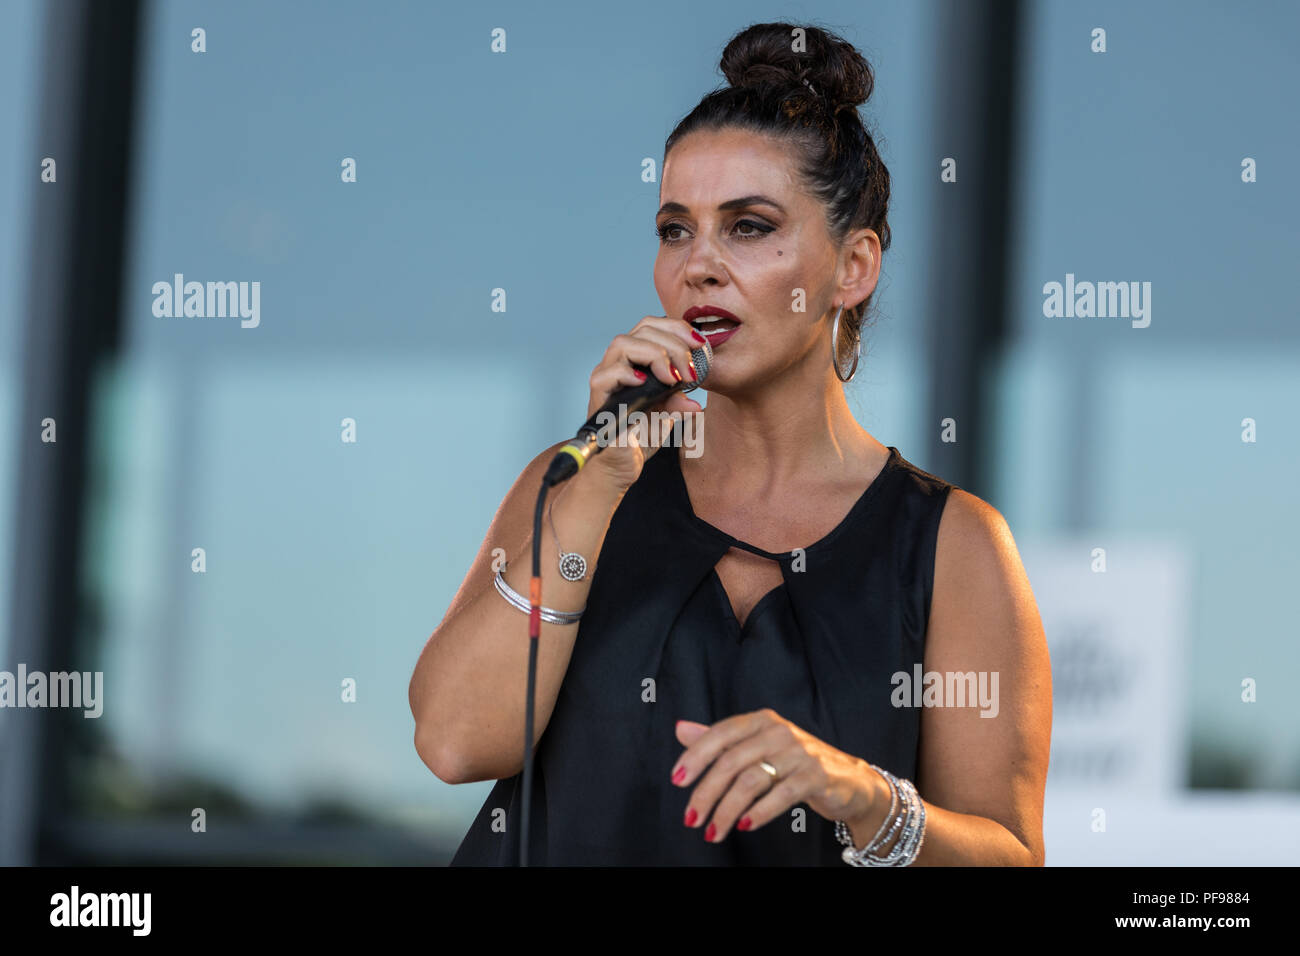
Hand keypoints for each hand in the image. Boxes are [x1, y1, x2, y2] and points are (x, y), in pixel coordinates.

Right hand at [583, 315, 706, 491]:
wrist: (622, 465)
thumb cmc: (641, 436)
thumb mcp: (668, 414)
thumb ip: (678, 401)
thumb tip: (695, 403)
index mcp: (637, 359)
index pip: (653, 326)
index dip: (677, 328)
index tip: (700, 344)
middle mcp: (619, 363)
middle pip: (642, 329)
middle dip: (673, 343)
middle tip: (690, 370)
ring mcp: (606, 378)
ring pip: (623, 343)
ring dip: (654, 354)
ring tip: (673, 377)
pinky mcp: (598, 397)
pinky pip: (606, 375)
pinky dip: (627, 374)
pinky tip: (646, 383)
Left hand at [670, 709, 877, 842]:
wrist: (849, 780)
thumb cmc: (794, 763)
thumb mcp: (757, 746)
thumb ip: (720, 740)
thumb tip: (681, 729)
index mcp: (760, 720)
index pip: (720, 734)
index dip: (695, 756)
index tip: (677, 780)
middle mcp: (779, 731)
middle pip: (731, 761)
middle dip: (706, 793)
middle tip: (692, 818)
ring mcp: (799, 752)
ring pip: (752, 780)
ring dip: (727, 810)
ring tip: (713, 831)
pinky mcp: (816, 775)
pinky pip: (781, 794)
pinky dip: (760, 812)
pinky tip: (745, 825)